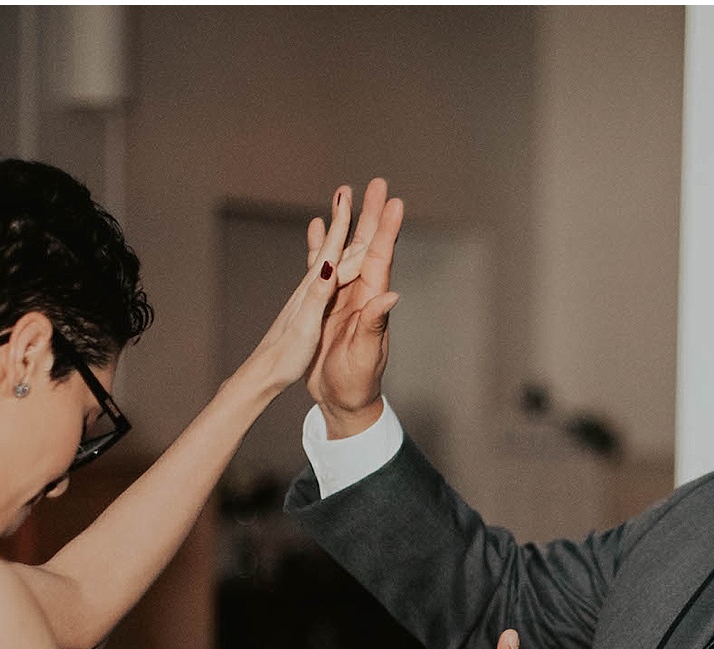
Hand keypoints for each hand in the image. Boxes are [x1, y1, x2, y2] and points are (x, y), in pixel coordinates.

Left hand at [232, 184, 360, 398]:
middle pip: (335, 246)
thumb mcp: (306, 325)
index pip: (333, 250)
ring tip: (344, 208)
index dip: (342, 223)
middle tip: (353, 190)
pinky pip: (327, 274)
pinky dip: (333, 258)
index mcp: (314, 289)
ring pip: (332, 256)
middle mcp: (310, 286)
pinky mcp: (309, 304)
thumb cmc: (287, 355)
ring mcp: (309, 294)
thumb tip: (330, 266)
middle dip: (346, 219)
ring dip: (340, 232)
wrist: (265, 373)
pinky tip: (330, 255)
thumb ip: (318, 294)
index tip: (349, 195)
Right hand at [307, 177, 404, 438]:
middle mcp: (360, 293)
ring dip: (349, 222)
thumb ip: (375, 324)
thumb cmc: (357, 381)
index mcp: (370, 301)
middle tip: (378, 182)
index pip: (380, 258)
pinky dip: (320, 246)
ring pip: (346, 250)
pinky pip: (322, 266)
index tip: (395, 201)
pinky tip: (318, 228)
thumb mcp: (366, 354)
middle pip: (367, 246)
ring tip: (347, 193)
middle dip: (373, 214)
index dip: (387, 230)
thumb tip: (391, 296)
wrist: (343, 399)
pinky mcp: (326, 304)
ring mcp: (344, 297)